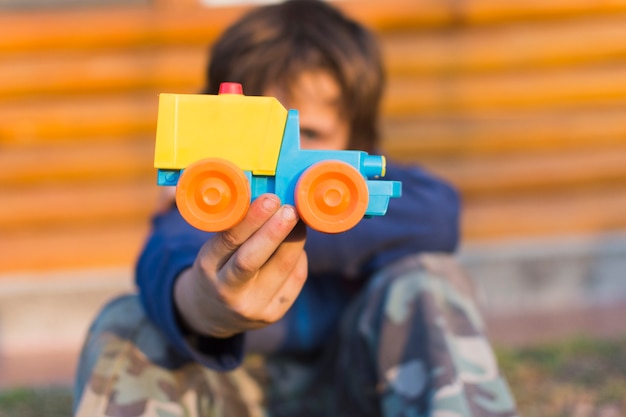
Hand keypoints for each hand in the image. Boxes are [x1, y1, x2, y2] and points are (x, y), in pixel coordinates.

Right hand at [174, 194, 307, 337]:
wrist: (212, 313)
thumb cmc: (217, 268)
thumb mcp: (214, 250)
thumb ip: (236, 230)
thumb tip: (272, 200)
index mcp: (207, 268)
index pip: (229, 241)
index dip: (252, 219)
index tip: (270, 199)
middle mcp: (226, 291)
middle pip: (252, 259)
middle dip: (274, 231)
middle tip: (290, 209)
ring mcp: (251, 307)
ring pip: (281, 269)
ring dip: (295, 240)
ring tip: (299, 220)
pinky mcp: (272, 315)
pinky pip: (294, 280)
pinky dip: (299, 258)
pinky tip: (295, 244)